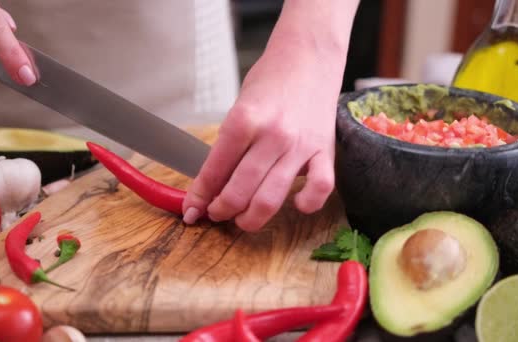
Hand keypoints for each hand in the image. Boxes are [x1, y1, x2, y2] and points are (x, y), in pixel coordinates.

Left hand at [182, 37, 345, 230]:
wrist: (308, 57)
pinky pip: (320, 188)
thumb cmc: (270, 81)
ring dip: (251, 218)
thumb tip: (211, 184)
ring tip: (242, 219)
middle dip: (221, 210)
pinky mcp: (325, 151)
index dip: (199, 196)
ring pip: (271, 198)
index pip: (214, 170)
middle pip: (240, 191)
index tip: (192, 209)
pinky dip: (307, 204)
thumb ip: (228, 146)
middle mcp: (272, 135)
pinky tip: (295, 204)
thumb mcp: (238, 108)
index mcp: (244, 120)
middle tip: (216, 213)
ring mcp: (300, 145)